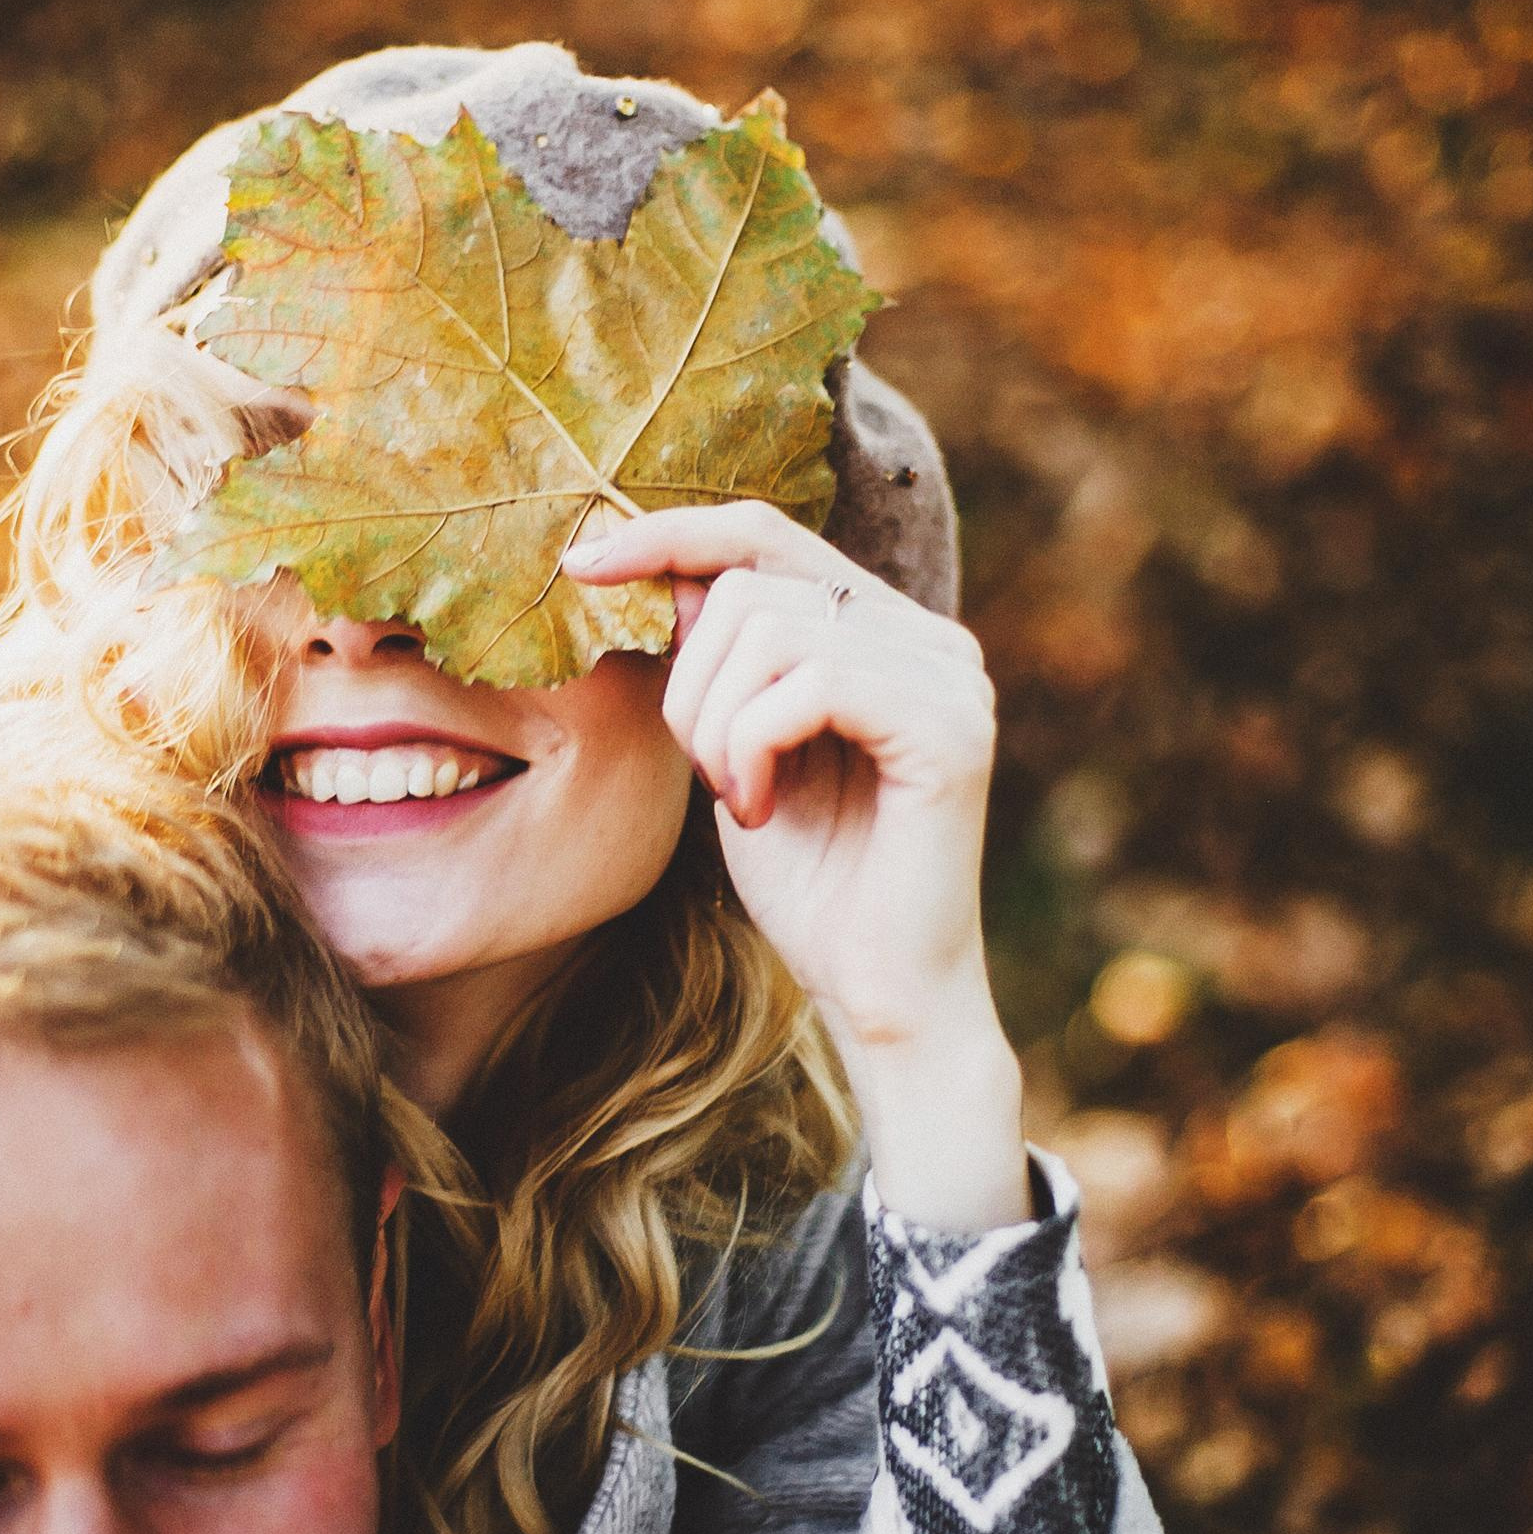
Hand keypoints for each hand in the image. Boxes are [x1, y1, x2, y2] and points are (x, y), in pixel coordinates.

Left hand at [563, 503, 1031, 1228]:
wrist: (879, 998)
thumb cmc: (811, 886)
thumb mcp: (736, 752)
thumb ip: (720, 664)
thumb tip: (673, 574)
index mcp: (885, 633)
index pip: (765, 535)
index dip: (669, 535)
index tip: (581, 565)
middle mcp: (930, 639)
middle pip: (754, 583)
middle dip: (691, 682)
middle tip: (708, 773)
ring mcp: (951, 678)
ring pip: (774, 629)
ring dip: (719, 724)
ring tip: (741, 798)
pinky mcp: (951, 728)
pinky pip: (815, 681)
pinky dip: (756, 744)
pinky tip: (760, 808)